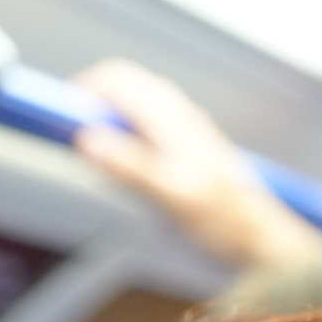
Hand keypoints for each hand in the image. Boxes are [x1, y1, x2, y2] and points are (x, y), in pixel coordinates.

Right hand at [72, 58, 321, 269]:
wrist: (265, 242)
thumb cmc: (228, 223)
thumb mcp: (175, 197)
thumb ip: (132, 168)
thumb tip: (87, 141)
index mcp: (172, 117)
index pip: (115, 79)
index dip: (81, 92)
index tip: (56, 116)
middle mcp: (178, 115)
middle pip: (122, 88)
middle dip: (90, 105)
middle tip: (69, 137)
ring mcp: (185, 130)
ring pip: (134, 107)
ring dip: (107, 122)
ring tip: (95, 154)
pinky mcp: (188, 150)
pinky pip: (147, 128)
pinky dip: (125, 138)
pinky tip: (126, 169)